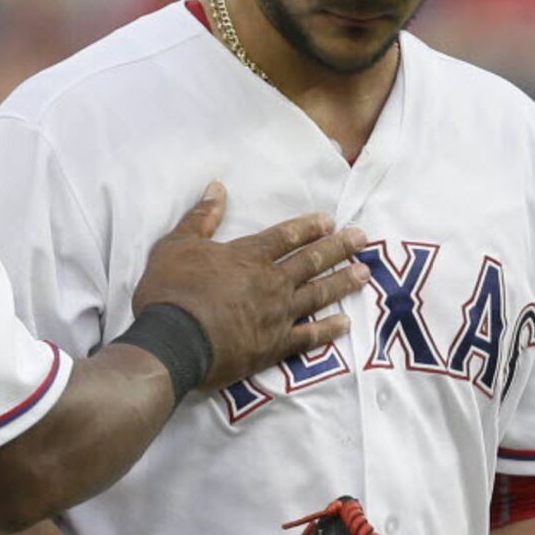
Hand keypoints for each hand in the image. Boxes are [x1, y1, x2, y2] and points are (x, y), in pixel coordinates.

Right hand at [133, 185, 369, 391]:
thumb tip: (217, 188)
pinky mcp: (274, 346)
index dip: (309, 227)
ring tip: (364, 273)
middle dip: (339, 247)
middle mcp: (271, 282)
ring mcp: (277, 315)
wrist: (173, 341)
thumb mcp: (176, 245)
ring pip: (318, 294)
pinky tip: (346, 324)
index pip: (286, 236)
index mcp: (248, 256)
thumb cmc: (170, 291)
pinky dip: (328, 330)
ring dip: (342, 282)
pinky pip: (308, 336)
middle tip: (362, 238)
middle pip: (311, 260)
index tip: (330, 220)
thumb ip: (201, 217)